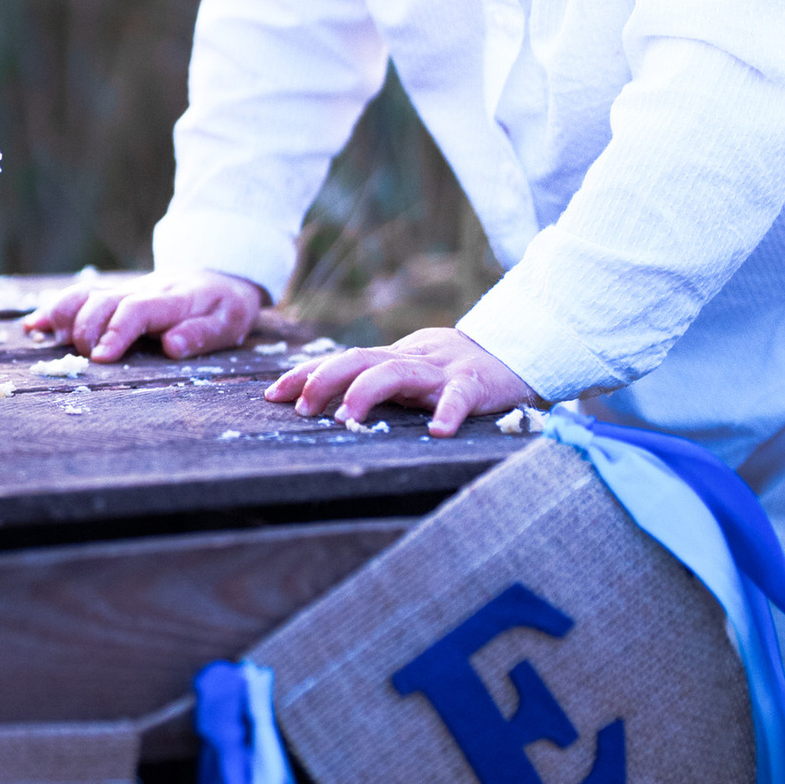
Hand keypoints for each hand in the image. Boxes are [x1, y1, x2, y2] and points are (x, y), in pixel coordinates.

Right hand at [24, 271, 266, 362]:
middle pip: (104, 300)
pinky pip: (79, 295)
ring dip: (64, 315)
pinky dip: (55, 309)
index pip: (138, 309)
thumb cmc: (224, 306)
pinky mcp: (113, 293)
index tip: (102, 358)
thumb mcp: (228, 321)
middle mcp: (142, 290)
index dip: (116, 331)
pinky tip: (34, 326)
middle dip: (88, 329)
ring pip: (86, 294)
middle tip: (87, 358)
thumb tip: (171, 346)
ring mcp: (124, 289)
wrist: (220, 272)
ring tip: (51, 338)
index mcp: (172, 299)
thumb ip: (202, 334)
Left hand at [264, 323, 538, 437]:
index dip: (305, 374)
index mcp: (391, 358)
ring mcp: (440, 371)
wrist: (512, 351)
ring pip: (397, 372)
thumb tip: (320, 398)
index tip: (272, 394)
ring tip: (347, 418)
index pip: (340, 361)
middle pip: (359, 360)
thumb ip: (373, 380)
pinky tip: (438, 431)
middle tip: (302, 408)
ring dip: (367, 392)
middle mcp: (409, 360)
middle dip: (324, 380)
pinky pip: (458, 398)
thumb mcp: (407, 370)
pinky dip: (447, 412)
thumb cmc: (452, 370)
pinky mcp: (473, 386)